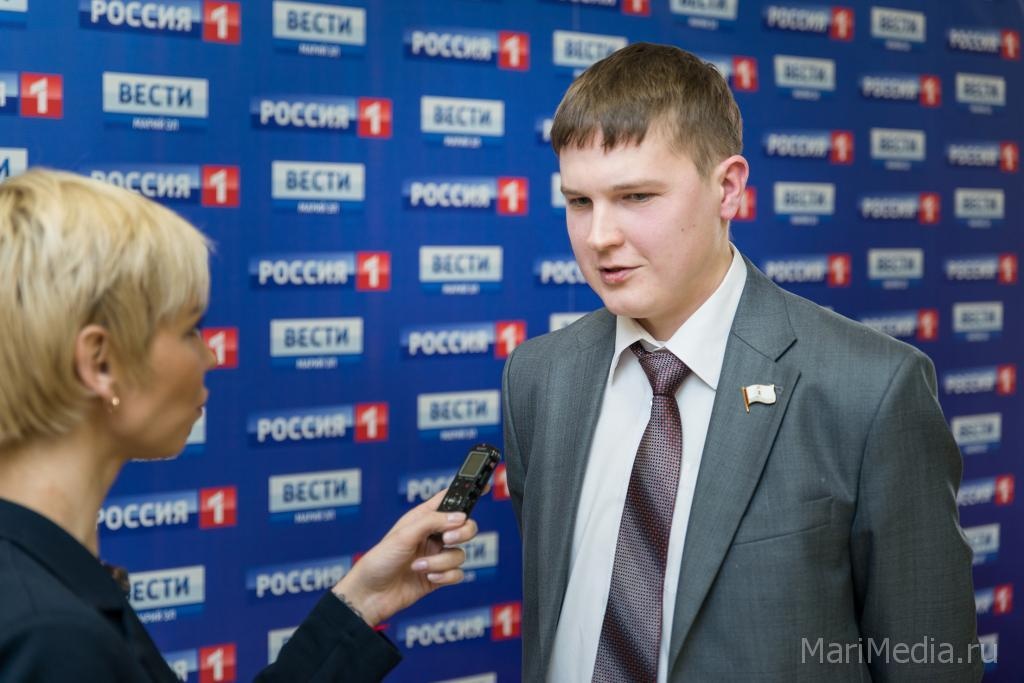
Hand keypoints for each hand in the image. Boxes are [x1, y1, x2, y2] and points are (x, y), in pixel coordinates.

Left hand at [331, 489, 478, 625]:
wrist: (370, 596)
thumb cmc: (378, 561)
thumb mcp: (404, 534)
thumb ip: (434, 522)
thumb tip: (460, 517)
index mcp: (422, 517)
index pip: (449, 498)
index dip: (467, 490)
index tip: (485, 484)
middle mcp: (432, 535)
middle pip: (465, 526)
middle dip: (461, 533)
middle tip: (447, 538)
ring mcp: (436, 556)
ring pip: (460, 553)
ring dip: (441, 562)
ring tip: (419, 567)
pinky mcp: (438, 577)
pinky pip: (458, 573)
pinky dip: (445, 577)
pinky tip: (428, 579)